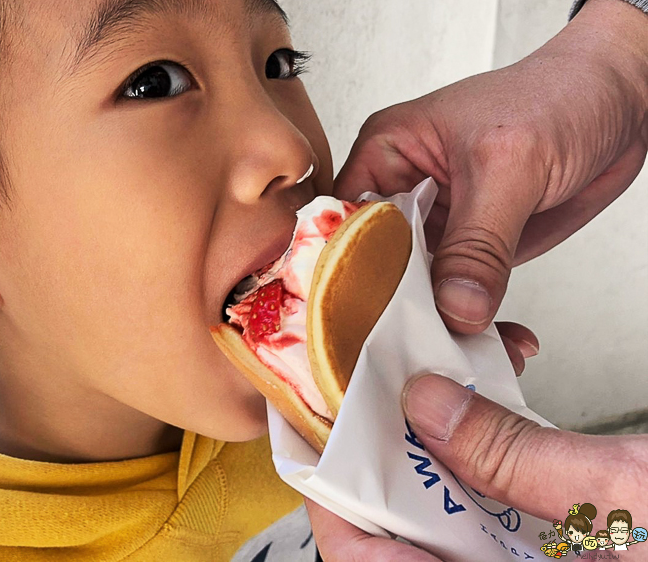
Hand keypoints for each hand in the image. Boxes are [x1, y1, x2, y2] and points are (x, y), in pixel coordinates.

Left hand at [307, 373, 647, 560]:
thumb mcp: (633, 496)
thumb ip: (521, 456)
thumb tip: (428, 402)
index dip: (334, 500)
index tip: (318, 435)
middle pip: (401, 537)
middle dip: (386, 461)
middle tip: (375, 393)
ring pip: (445, 525)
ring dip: (438, 456)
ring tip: (436, 390)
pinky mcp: (556, 560)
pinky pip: (492, 524)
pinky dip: (486, 469)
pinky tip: (496, 417)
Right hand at [333, 0, 647, 333]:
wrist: (622, 102)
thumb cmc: (557, 97)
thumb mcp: (509, 166)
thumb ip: (479, 243)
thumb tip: (455, 307)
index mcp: (386, 154)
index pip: (345, 222)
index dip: (347, 269)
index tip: (364, 318)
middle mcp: (403, 193)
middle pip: (374, 263)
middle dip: (393, 308)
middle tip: (411, 350)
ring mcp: (438, 225)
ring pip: (416, 288)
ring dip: (435, 323)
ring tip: (455, 355)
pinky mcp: (473, 250)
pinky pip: (458, 296)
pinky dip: (473, 324)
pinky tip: (491, 341)